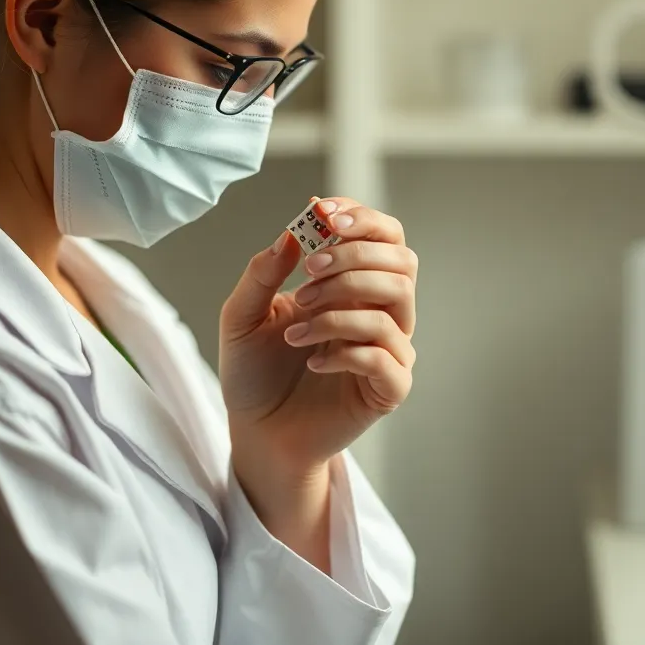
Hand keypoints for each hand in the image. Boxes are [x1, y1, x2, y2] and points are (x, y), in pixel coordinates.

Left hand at [219, 198, 417, 476]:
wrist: (256, 432)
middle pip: (402, 261)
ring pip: (396, 304)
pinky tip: (311, 362)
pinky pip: (385, 356)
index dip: (361, 218)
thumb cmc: (255, 372)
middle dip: (354, 257)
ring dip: (341, 306)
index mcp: (353, 285)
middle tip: (308, 272)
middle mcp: (379, 311)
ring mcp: (388, 349)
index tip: (322, 212)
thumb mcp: (242, 316)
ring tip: (295, 329)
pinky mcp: (388, 388)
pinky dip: (345, 352)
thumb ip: (261, 274)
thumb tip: (290, 234)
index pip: (383, 235)